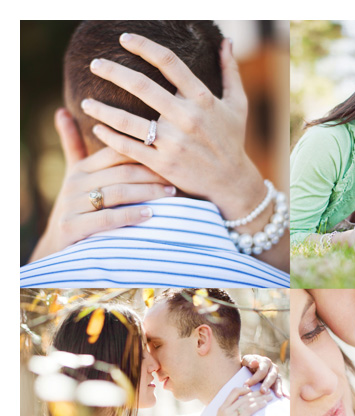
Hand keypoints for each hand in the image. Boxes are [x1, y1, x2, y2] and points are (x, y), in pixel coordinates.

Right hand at [29, 108, 173, 261]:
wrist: (56, 246)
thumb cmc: (78, 207)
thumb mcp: (76, 175)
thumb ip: (74, 145)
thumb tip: (63, 110)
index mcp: (82, 168)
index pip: (116, 152)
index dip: (145, 152)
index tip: (172, 154)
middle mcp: (75, 183)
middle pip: (122, 172)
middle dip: (153, 173)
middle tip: (179, 176)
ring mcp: (72, 205)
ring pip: (117, 193)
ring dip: (148, 192)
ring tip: (172, 193)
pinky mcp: (72, 227)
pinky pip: (107, 218)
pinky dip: (130, 215)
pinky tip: (151, 214)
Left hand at [83, 33, 264, 223]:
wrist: (233, 183)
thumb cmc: (233, 140)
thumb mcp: (238, 104)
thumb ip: (231, 71)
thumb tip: (227, 41)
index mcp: (202, 99)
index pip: (169, 63)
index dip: (144, 46)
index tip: (124, 39)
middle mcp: (186, 118)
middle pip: (142, 86)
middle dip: (113, 71)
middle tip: (95, 64)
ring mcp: (174, 142)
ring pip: (127, 120)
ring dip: (101, 109)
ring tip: (86, 102)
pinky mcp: (164, 163)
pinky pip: (128, 147)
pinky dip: (109, 137)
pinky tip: (97, 128)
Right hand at [205, 387, 273, 415]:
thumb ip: (225, 415)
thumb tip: (235, 411)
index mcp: (221, 409)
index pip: (234, 392)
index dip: (244, 389)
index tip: (253, 390)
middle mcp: (225, 410)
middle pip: (244, 396)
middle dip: (257, 393)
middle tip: (267, 391)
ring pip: (248, 402)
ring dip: (261, 398)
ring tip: (270, 397)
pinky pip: (248, 411)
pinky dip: (258, 406)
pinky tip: (265, 404)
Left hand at [241, 355, 284, 397]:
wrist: (250, 368)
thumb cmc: (247, 364)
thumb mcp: (246, 360)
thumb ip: (249, 361)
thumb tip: (254, 363)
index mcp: (265, 361)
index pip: (261, 370)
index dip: (254, 378)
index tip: (246, 385)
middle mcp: (273, 368)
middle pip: (271, 376)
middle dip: (267, 384)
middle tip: (263, 391)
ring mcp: (276, 375)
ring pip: (278, 381)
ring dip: (278, 388)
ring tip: (278, 396)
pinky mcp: (277, 382)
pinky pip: (281, 387)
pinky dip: (284, 391)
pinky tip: (287, 397)